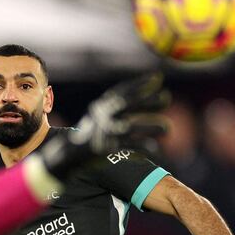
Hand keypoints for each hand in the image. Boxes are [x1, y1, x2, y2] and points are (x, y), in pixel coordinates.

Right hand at [39, 72, 169, 178]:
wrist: (66, 157)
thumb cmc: (86, 138)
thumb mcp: (97, 120)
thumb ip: (114, 111)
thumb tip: (133, 103)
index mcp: (99, 107)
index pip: (121, 91)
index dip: (139, 84)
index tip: (157, 77)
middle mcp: (101, 116)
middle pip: (129, 104)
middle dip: (148, 100)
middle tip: (167, 97)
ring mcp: (103, 131)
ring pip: (132, 125)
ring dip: (151, 126)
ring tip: (168, 129)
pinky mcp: (106, 147)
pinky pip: (129, 146)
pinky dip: (143, 147)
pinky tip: (155, 150)